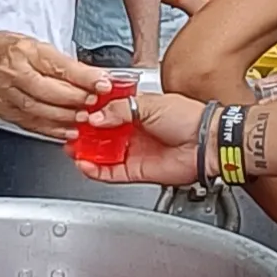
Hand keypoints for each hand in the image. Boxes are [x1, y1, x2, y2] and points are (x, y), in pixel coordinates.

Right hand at [0, 32, 98, 138]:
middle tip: (96, 104)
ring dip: (66, 118)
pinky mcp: (4, 112)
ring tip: (84, 119)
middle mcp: (14, 73)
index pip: (59, 65)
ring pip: (40, 111)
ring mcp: (7, 95)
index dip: (84, 76)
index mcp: (24, 51)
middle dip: (77, 99)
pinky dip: (50, 130)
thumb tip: (86, 74)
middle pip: (50, 91)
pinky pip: (30, 124)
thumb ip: (55, 60)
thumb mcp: (28, 43)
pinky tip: (65, 132)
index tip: (103, 83)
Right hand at [73, 90, 213, 185]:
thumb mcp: (150, 104)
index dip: (91, 112)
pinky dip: (96, 171)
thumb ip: (120, 110)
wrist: (206, 143)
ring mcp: (134, 151)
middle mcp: (134, 131)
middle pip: (102, 135)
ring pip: (103, 155)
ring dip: (86, 153)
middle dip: (84, 134)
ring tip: (72, 149)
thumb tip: (96, 116)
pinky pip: (111, 173)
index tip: (77, 111)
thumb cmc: (189, 119)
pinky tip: (85, 165)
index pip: (108, 111)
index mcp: (138, 111)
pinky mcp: (136, 170)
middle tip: (70, 131)